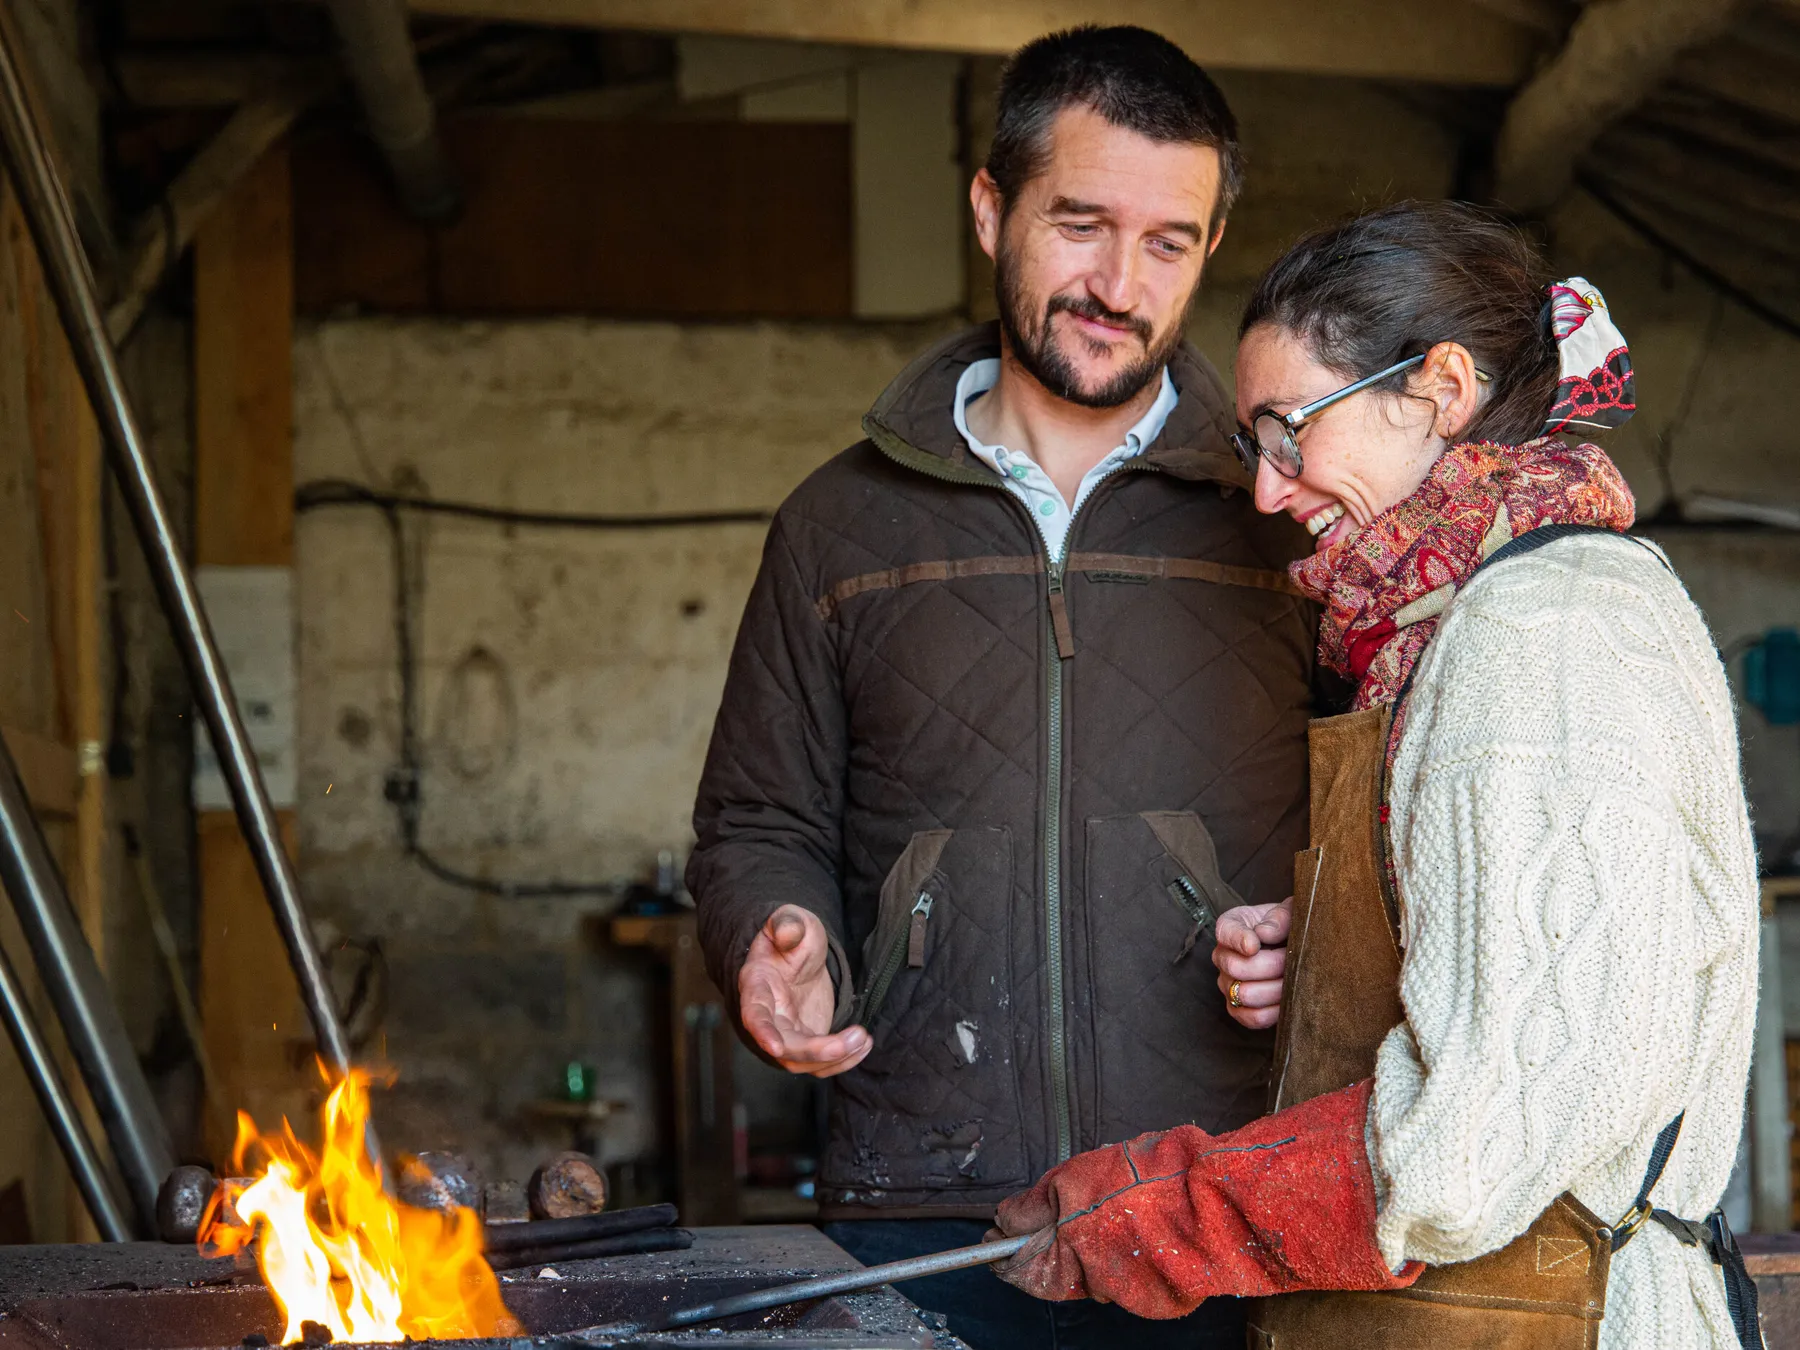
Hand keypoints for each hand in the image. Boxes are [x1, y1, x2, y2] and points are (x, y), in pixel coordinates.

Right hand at [738, 904, 870, 1076]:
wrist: (799, 954)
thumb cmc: (792, 936)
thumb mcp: (792, 920)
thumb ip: (788, 925)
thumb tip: (787, 933)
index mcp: (757, 986)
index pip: (754, 1013)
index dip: (762, 1031)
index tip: (775, 1047)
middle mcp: (769, 1016)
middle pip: (786, 1047)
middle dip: (818, 1050)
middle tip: (856, 1036)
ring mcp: (787, 1032)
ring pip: (804, 1061)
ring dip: (836, 1058)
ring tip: (863, 1039)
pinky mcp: (807, 1040)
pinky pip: (821, 1062)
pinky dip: (844, 1059)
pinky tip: (863, 1045)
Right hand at [1211, 897, 1290, 1029]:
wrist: (1293, 950)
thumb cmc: (1289, 928)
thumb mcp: (1289, 913)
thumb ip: (1279, 917)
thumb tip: (1265, 933)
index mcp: (1231, 926)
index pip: (1226, 933)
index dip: (1239, 940)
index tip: (1255, 945)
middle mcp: (1222, 956)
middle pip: (1236, 968)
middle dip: (1272, 966)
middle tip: (1293, 961)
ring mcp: (1227, 985)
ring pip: (1245, 995)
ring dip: (1277, 989)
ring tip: (1294, 980)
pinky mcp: (1238, 1010)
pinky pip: (1253, 1018)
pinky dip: (1274, 1011)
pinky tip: (1288, 1000)